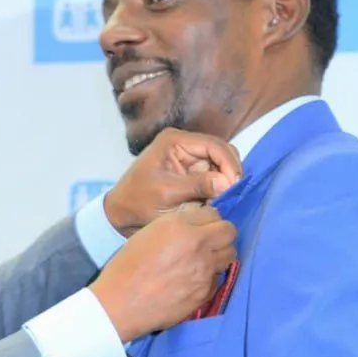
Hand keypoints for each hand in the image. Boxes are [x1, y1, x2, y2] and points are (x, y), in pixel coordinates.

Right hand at [88, 204, 237, 340]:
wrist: (120, 303)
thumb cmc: (127, 266)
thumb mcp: (148, 233)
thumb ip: (177, 225)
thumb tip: (197, 223)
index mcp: (179, 225)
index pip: (213, 213)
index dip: (207, 220)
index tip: (200, 227)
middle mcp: (197, 243)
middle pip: (229, 232)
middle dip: (221, 235)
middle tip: (208, 242)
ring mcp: (205, 269)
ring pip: (230, 254)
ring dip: (219, 255)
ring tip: (202, 261)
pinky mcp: (206, 291)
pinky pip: (219, 278)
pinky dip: (210, 277)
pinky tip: (193, 280)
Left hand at [103, 129, 242, 235]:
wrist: (121, 215)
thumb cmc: (138, 201)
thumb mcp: (167, 194)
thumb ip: (198, 186)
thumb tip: (228, 182)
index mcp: (175, 141)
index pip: (214, 145)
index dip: (229, 164)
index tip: (236, 186)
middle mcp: (185, 145)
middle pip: (222, 153)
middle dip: (230, 174)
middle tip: (231, 196)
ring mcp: (189, 159)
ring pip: (221, 167)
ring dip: (225, 184)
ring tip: (221, 202)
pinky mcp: (192, 174)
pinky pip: (214, 179)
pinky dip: (218, 190)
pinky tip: (215, 203)